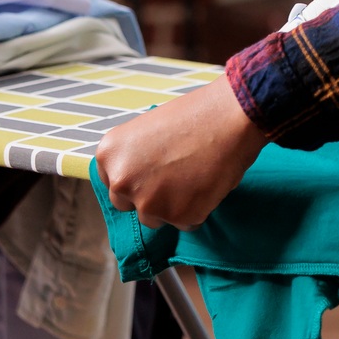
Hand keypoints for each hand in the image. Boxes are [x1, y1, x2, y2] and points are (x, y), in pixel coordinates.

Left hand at [95, 73, 267, 229]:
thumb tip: (138, 181)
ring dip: (174, 205)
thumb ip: (133, 158)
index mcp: (109, 154)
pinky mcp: (178, 216)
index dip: (136, 178)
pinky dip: (198, 209)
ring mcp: (148, 202)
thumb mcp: (146, 130)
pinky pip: (186, 223)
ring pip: (156, 218)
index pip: (113, 183)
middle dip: (150, 196)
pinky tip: (207, 183)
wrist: (229, 116)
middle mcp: (121, 181)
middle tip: (176, 176)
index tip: (153, 171)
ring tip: (195, 176)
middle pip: (129, 205)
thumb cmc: (194, 115)